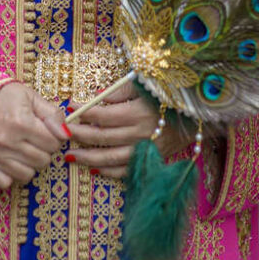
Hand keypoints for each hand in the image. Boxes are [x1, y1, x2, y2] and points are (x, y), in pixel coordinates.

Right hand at [0, 83, 68, 189]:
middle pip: (42, 160)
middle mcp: (6, 141)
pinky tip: (11, 159)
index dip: (54, 137)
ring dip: (30, 163)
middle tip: (36, 139)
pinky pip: (7, 182)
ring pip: (27, 174)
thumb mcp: (31, 97)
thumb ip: (52, 114)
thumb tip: (66, 134)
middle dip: (44, 150)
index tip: (47, 131)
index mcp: (21, 122)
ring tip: (24, 149)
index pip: (53, 143)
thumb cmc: (5, 96)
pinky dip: (12, 174)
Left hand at [65, 82, 195, 178]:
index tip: (70, 106)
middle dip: (80, 135)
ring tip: (70, 156)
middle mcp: (139, 134)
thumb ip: (119, 91)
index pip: (103, 114)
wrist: (195, 117)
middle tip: (63, 132)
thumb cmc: (166, 97)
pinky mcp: (150, 161)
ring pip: (110, 158)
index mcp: (137, 112)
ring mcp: (144, 150)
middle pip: (102, 137)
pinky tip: (93, 170)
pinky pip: (125, 171)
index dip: (84, 111)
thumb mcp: (144, 86)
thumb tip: (96, 96)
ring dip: (88, 158)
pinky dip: (108, 173)